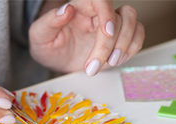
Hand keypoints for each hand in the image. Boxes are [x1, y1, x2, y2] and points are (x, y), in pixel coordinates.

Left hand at [29, 0, 144, 75]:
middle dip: (112, 43)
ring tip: (108, 64)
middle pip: (122, 16)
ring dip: (125, 46)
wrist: (54, 60)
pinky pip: (137, 38)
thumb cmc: (47, 44)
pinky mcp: (119, 40)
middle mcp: (99, 14)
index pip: (101, 0)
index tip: (107, 33)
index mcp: (81, 6)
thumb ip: (50, 20)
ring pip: (134, 24)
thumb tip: (66, 9)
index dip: (108, 14)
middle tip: (95, 64)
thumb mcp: (39, 34)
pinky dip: (131, 50)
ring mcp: (111, 27)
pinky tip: (114, 61)